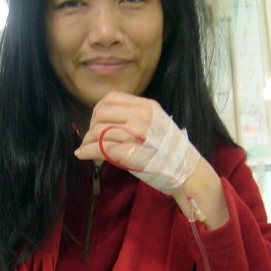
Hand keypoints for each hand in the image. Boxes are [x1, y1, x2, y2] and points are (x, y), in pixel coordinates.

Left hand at [75, 91, 199, 191]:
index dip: (97, 110)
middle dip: (90, 127)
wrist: (188, 172)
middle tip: (90, 140)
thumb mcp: (157, 125)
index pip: (111, 98)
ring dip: (87, 141)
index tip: (96, 123)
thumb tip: (107, 121)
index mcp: (147, 106)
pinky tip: (82, 155)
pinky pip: (100, 148)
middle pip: (101, 113)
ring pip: (98, 130)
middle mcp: (142, 116)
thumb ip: (136, 119)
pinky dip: (87, 151)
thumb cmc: (172, 153)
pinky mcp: (131, 153)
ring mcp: (136, 134)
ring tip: (87, 150)